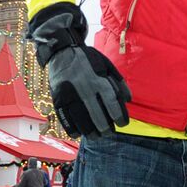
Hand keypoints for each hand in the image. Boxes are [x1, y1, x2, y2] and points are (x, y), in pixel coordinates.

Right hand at [29, 2, 131, 138]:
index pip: (112, 102)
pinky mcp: (57, 98)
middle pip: (97, 115)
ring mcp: (69, 94)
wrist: (61, 51)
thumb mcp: (106, 65)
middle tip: (109, 132)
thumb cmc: (88, 60)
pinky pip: (65, 118)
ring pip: (81, 119)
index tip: (123, 123)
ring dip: (90, 132)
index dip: (119, 116)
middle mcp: (84, 88)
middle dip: (106, 128)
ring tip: (96, 136)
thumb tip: (128, 100)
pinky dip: (72, 128)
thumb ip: (119, 82)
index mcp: (98, 79)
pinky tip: (78, 134)